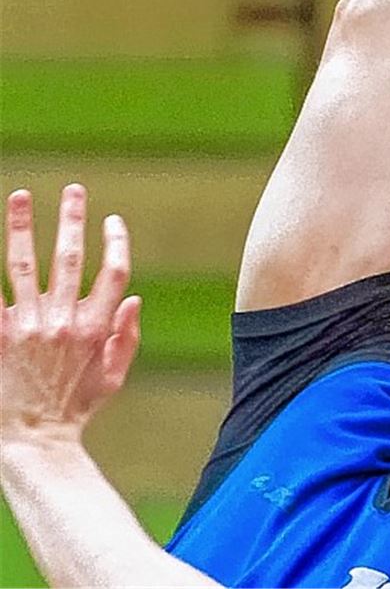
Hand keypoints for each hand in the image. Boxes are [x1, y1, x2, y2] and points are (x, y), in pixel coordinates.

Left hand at [2, 185, 140, 447]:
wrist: (33, 442)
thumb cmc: (74, 411)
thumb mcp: (112, 378)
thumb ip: (126, 338)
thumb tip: (133, 298)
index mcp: (95, 328)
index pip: (115, 272)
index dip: (117, 242)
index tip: (112, 220)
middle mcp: (63, 321)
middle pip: (70, 256)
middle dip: (72, 218)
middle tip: (73, 189)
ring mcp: (28, 328)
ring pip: (24, 264)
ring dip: (23, 227)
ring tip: (20, 197)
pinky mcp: (0, 337)